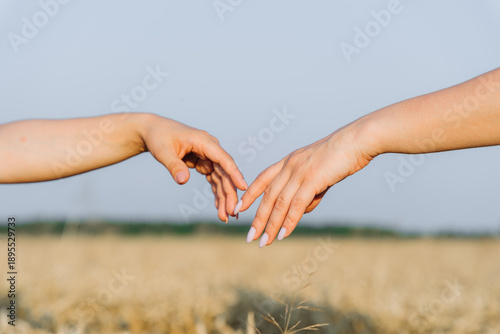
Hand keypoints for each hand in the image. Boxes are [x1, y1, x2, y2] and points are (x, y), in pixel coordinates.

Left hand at [140, 114, 246, 221]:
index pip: (223, 159)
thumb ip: (174, 166)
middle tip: (231, 214)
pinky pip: (214, 180)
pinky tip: (218, 208)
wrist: (154, 131)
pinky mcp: (205, 164)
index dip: (234, 174)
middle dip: (229, 193)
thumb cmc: (159, 137)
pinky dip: (216, 194)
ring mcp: (209, 157)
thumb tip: (183, 181)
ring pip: (221, 179)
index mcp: (204, 141)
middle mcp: (210, 149)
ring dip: (223, 198)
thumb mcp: (163, 151)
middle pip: (225, 173)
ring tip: (224, 217)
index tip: (243, 188)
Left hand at [236, 122, 372, 245]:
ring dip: (270, 225)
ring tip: (264, 242)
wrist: (357, 141)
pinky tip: (282, 235)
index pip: (263, 179)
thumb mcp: (319, 173)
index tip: (239, 208)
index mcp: (288, 161)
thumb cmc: (341, 157)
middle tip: (250, 237)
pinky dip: (288, 222)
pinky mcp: (312, 179)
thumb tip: (301, 211)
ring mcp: (300, 172)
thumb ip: (308, 191)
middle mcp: (290, 166)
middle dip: (258, 218)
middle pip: (268, 196)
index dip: (250, 194)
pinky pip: (296, 205)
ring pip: (280, 203)